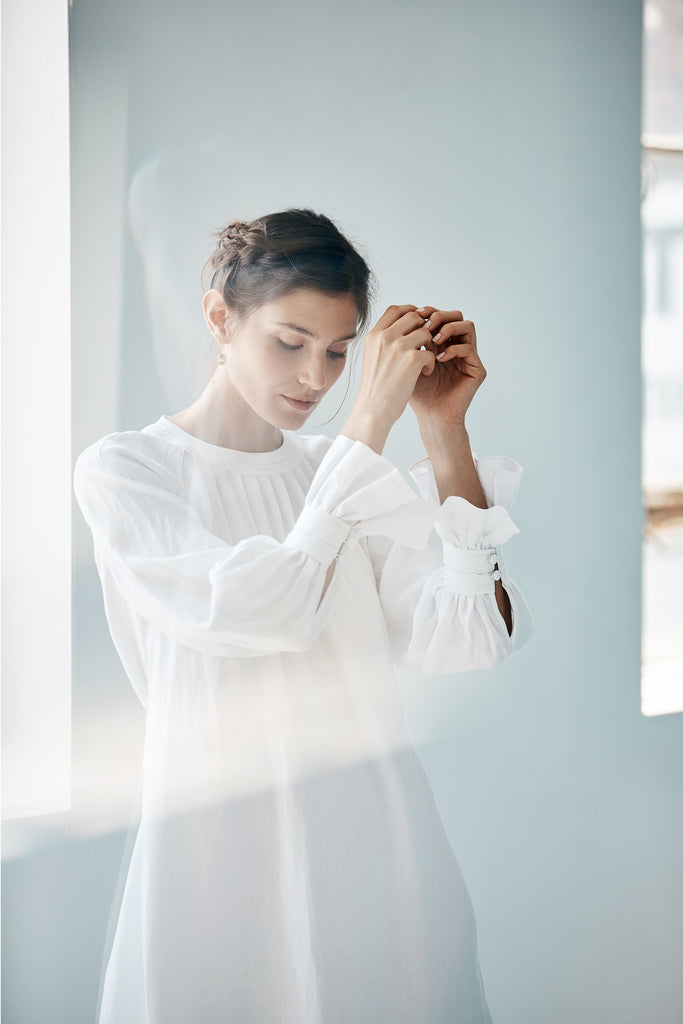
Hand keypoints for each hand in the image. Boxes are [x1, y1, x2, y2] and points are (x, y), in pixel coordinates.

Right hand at [341, 304, 434, 452]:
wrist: (372, 411)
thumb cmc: (374, 389)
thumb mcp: (372, 358)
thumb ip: (384, 342)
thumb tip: (403, 328)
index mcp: (373, 335)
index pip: (395, 309)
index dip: (410, 312)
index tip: (418, 324)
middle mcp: (385, 337)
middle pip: (414, 316)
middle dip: (424, 328)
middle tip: (427, 344)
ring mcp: (398, 347)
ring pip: (426, 333)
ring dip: (430, 345)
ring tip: (425, 361)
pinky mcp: (412, 360)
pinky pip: (431, 352)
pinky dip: (431, 363)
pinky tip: (425, 373)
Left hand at [408, 307, 485, 434]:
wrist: (430, 417)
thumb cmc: (418, 393)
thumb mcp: (410, 362)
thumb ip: (411, 340)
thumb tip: (406, 315)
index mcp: (443, 343)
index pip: (441, 316)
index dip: (429, 311)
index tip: (414, 314)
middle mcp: (458, 347)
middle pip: (457, 316)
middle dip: (440, 316)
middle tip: (426, 324)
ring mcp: (469, 358)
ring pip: (468, 326)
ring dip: (448, 328)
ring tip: (433, 341)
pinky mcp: (477, 370)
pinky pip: (469, 349)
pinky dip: (453, 349)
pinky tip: (438, 359)